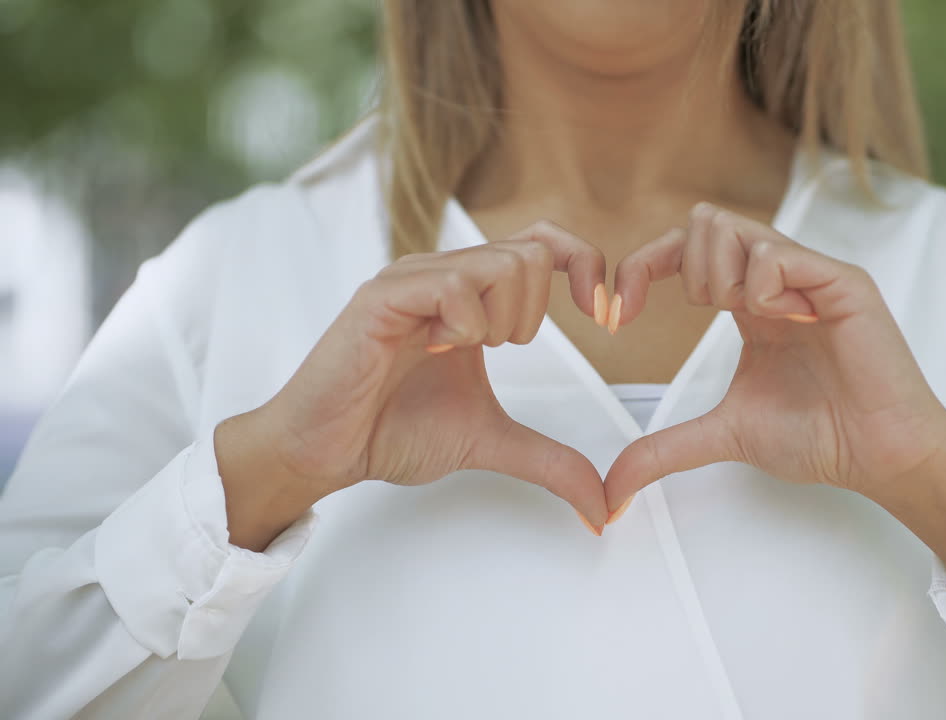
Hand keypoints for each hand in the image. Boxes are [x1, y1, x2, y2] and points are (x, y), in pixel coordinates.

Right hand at [224, 222, 613, 543]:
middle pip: (531, 252)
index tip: (603, 318)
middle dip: (533, 315)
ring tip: (458, 352)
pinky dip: (463, 325)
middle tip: (497, 353)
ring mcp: (411, 279)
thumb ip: (550, 461)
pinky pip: (450, 284)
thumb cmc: (390, 430)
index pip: (541, 242)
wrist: (324, 451)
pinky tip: (434, 350)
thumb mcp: (491, 441)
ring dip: (499, 322)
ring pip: (500, 262)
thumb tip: (601, 504)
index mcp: (471, 293)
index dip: (584, 266)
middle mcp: (442, 274)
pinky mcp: (381, 296)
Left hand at [602, 203, 945, 518]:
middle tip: (696, 316)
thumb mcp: (726, 435)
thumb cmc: (824, 437)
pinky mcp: (841, 282)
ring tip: (748, 321)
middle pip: (702, 222)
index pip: (684, 251)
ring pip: (729, 227)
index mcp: (751, 302)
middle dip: (678, 268)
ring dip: (716, 278)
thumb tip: (615, 486)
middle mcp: (778, 279)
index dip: (640, 269)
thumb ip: (667, 448)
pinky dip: (762, 288)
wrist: (879, 456)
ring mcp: (809, 275)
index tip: (616, 314)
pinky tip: (784, 322)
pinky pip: (777, 254)